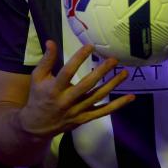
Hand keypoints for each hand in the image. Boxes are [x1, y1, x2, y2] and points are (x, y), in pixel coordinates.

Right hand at [18, 40, 133, 137]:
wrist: (37, 126)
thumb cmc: (38, 97)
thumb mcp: (38, 78)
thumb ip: (47, 60)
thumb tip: (52, 41)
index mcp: (54, 89)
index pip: (67, 71)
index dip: (78, 58)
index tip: (90, 46)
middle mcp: (67, 100)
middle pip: (87, 85)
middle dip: (101, 72)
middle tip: (114, 60)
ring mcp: (77, 111)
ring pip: (98, 97)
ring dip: (113, 84)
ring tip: (125, 73)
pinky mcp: (85, 118)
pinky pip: (104, 111)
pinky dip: (118, 105)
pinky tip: (131, 97)